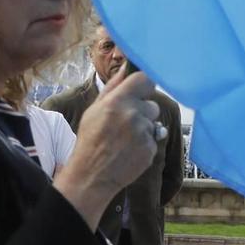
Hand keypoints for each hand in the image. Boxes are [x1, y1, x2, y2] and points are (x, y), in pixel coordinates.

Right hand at [55, 71, 161, 226]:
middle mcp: (134, 114)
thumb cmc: (90, 140)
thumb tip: (126, 68)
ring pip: (153, 123)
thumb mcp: (94, 110)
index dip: (144, 86)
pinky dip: (145, 144)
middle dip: (142, 112)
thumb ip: (113, 88)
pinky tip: (130, 150)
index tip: (140, 91)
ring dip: (144, 128)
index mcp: (118, 101)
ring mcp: (144, 133)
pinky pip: (154, 139)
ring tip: (125, 139)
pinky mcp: (151, 148)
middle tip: (125, 124)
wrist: (91, 175)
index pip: (145, 80)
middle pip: (152, 104)